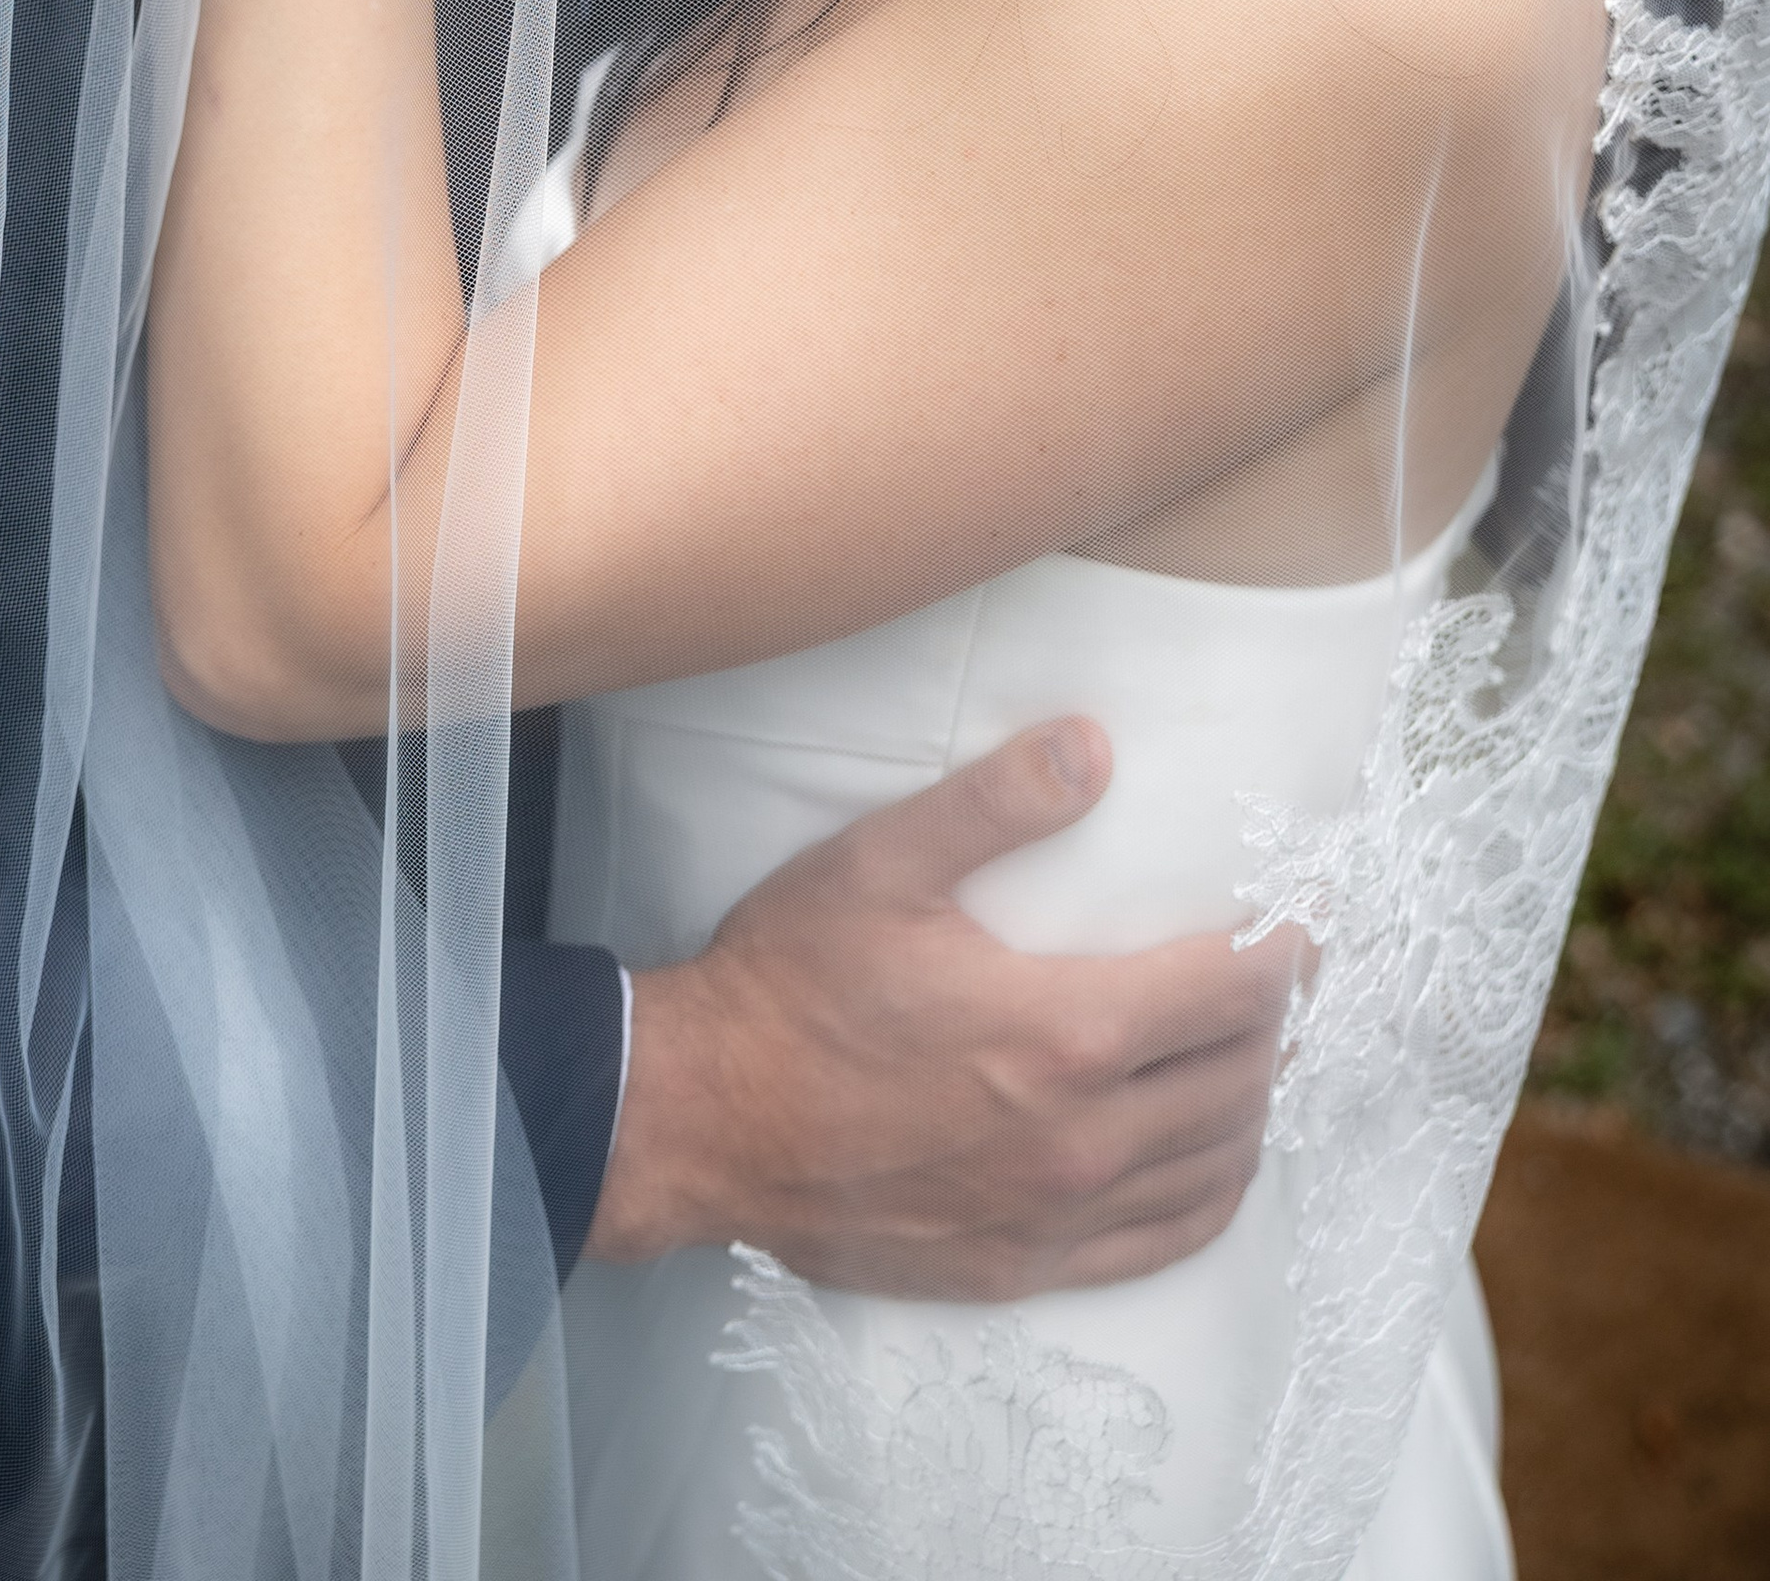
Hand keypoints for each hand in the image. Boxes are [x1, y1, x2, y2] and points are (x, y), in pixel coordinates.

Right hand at [585, 721, 1302, 1298]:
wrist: (706, 1119)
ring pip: (1217, 1165)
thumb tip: (1094, 745)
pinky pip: (1165, 1241)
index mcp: (1064, 1033)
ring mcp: (1059, 1213)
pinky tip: (1212, 1159)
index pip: (1229, 992)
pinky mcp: (1026, 1264)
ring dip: (1253, 1105)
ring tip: (1254, 1054)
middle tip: (1281, 978)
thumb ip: (996, 801)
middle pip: (1240, 1079)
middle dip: (1277, 1022)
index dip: (1284, 953)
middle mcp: (1083, 1137)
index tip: (1303, 922)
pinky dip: (1213, 1194)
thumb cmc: (789, 983)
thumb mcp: (881, 862)